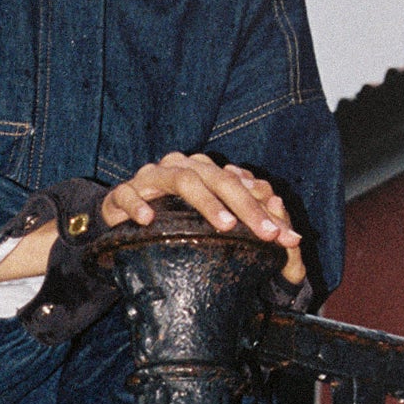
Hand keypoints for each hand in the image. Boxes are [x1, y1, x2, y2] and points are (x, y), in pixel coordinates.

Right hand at [101, 154, 303, 284]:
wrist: (116, 216)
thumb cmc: (165, 219)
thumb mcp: (202, 220)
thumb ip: (237, 218)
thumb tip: (281, 227)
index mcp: (203, 170)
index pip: (240, 185)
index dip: (265, 210)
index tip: (287, 237)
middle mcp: (181, 167)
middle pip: (219, 180)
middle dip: (246, 207)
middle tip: (267, 234)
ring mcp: (152, 177)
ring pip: (183, 182)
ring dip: (206, 203)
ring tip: (225, 226)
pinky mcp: (123, 192)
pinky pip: (131, 195)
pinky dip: (139, 206)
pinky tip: (149, 221)